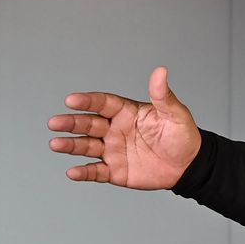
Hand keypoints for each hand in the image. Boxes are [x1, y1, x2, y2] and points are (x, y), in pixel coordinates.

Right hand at [48, 66, 201, 190]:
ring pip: (86, 146)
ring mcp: (113, 150)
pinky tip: (72, 172)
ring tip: (56, 144)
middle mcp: (114, 130)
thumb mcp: (175, 115)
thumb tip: (161, 71)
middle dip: (71, 123)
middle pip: (88, 124)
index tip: (71, 100)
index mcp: (125, 112)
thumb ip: (163, 96)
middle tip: (54, 123)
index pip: (102, 104)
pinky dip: (84, 172)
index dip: (87, 101)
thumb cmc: (182, 136)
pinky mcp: (115, 170)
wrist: (190, 166)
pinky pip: (96, 171)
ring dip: (70, 145)